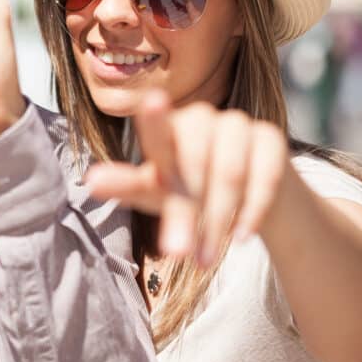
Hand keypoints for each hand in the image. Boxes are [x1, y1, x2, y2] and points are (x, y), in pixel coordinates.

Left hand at [85, 90, 289, 266]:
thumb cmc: (189, 189)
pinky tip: (241, 237)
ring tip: (205, 259)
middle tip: (178, 254)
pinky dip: (252, 211)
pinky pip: (266, 176)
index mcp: (168, 129)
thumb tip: (90, 181)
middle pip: (194, 161)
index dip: (156, 118)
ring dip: (217, 220)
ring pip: (230, 172)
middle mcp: (202, 119)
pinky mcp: (271, 139)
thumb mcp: (157, 192)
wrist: (249, 196)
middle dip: (186, 212)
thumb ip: (127, 185)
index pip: (159, 128)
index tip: (153, 102)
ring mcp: (239, 125)